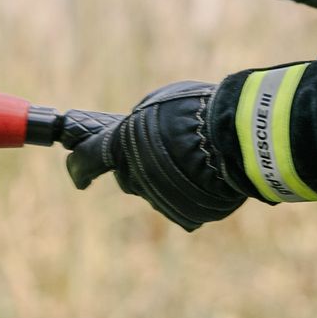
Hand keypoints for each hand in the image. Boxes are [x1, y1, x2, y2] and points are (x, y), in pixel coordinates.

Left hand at [65, 81, 247, 231]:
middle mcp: (136, 178)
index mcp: (120, 147)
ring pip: (155, 191)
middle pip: (127, 177)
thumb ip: (136, 123)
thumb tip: (131, 135)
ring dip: (166, 176)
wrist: (238, 137)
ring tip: (193, 154)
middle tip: (160, 147)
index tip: (78, 174)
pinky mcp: (187, 215)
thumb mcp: (157, 103)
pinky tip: (207, 171)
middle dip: (136, 165)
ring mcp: (161, 201)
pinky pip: (181, 202)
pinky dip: (189, 190)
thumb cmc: (195, 111)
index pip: (85, 162)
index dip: (78, 167)